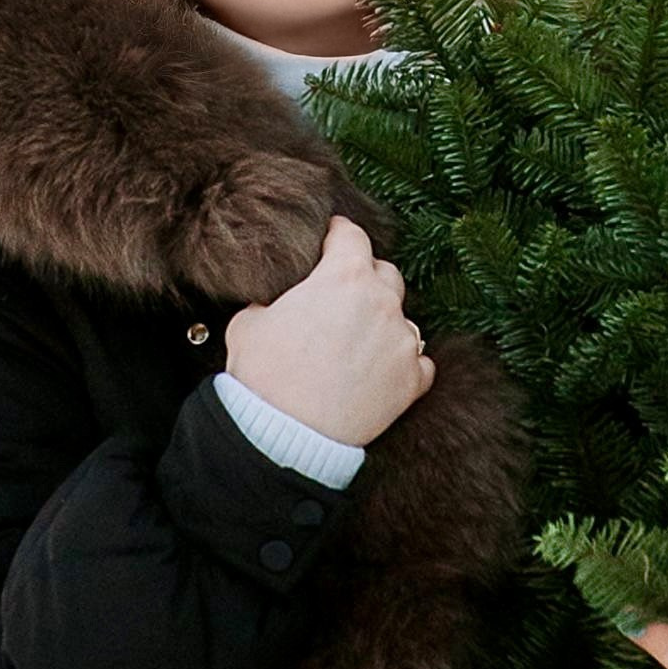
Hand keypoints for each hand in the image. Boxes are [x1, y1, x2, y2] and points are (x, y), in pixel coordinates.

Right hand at [222, 213, 434, 447]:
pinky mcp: (412, 379)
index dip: (338, 234)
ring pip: (402, 317)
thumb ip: (271, 302)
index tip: (333, 237)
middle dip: (366, 278)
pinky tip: (381, 372)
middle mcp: (382, 301)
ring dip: (383, 322)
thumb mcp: (249, 322)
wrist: (285, 434)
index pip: (351, 236)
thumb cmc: (264, 375)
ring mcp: (402, 341)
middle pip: (385, 273)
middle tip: (343, 294)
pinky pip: (418, 361)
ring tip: (359, 340)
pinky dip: (402, 363)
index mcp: (344, 276)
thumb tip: (275, 304)